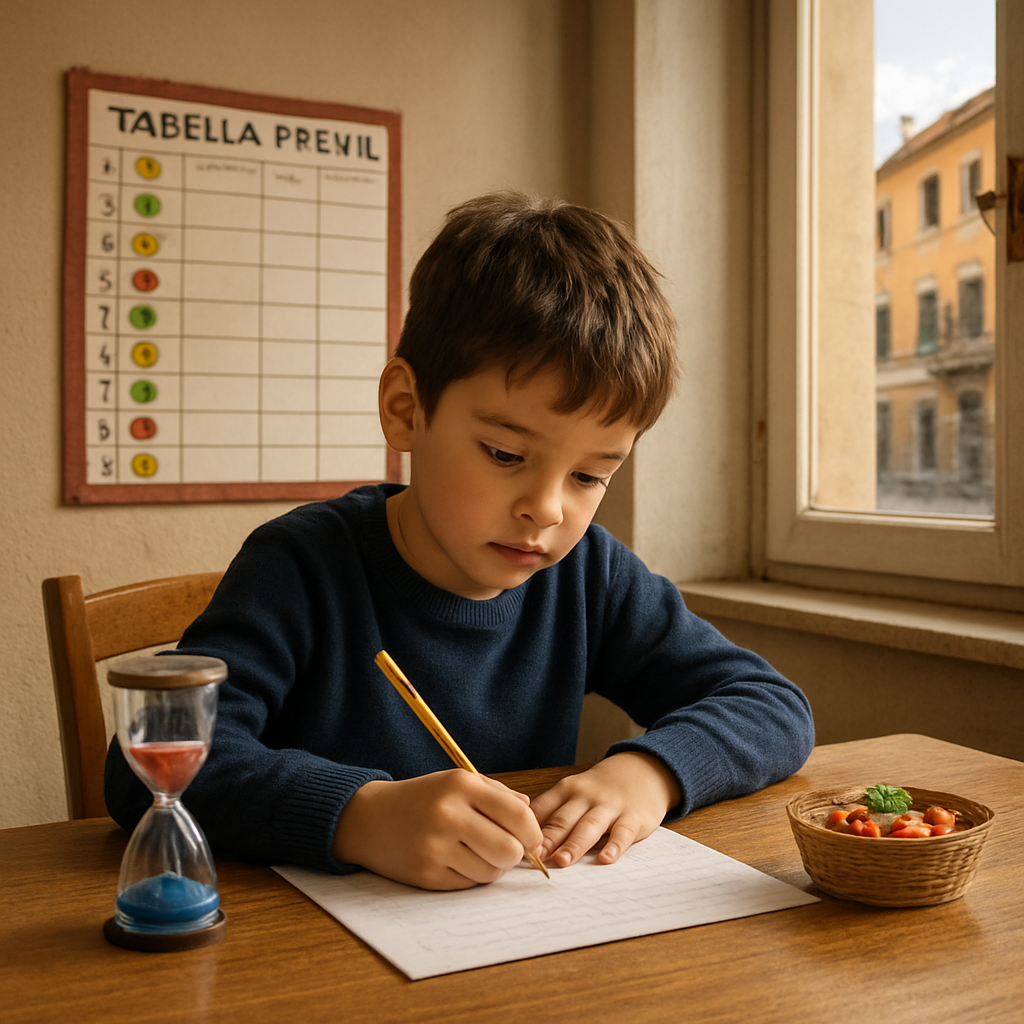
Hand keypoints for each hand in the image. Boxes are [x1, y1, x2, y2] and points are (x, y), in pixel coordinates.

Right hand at [333, 770, 544, 889]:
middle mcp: (448, 814)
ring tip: (476, 853)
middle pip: (509, 850)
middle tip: (506, 850)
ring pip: (491, 872)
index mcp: (461, 785)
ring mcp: (435, 846)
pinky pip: (468, 885)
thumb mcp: (457, 782)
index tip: (530, 839)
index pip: (519, 814)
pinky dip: (470, 877)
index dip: (533, 832)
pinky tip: (456, 861)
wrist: (369, 818)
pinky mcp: (425, 873)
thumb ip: (498, 795)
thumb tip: (532, 816)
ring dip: (492, 868)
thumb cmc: (422, 799)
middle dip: (515, 855)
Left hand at [530, 752, 681, 868]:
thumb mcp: (573, 792)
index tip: (515, 844)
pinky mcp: (632, 817)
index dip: (528, 827)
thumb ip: (551, 812)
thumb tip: (518, 838)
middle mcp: (585, 796)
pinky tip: (606, 858)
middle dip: (548, 838)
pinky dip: (614, 846)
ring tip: (562, 861)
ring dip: (574, 844)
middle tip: (534, 856)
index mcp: (566, 790)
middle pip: (563, 819)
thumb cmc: (599, 790)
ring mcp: (609, 806)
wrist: (641, 771)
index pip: (543, 809)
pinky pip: (622, 833)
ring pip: (589, 826)